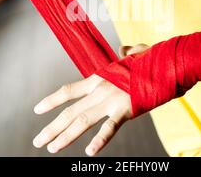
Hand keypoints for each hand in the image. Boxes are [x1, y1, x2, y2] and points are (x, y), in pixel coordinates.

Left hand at [33, 43, 148, 155]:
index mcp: (99, 78)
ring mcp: (111, 100)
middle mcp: (100, 90)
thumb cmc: (151, 60)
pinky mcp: (125, 110)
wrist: (163, 63)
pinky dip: (99, 140)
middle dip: (52, 128)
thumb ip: (126, 52)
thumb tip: (124, 49)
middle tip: (38, 141)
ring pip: (82, 121)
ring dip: (65, 136)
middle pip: (70, 111)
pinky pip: (110, 128)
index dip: (51, 101)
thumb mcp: (133, 54)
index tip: (37, 110)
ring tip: (51, 148)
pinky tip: (89, 152)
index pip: (68, 91)